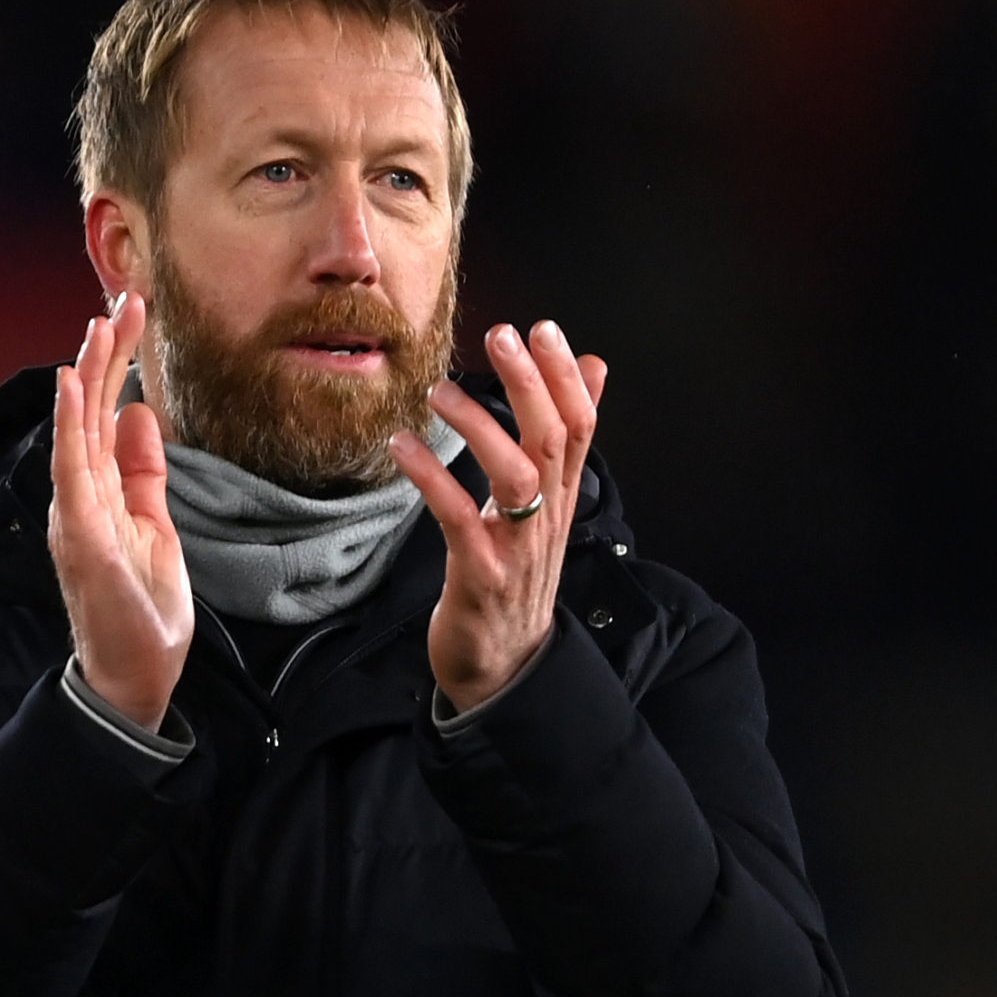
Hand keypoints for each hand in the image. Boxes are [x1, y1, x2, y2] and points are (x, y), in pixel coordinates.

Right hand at [48, 293, 192, 729]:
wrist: (136, 674)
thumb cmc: (141, 607)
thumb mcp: (154, 524)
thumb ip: (143, 471)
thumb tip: (141, 413)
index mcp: (99, 491)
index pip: (104, 412)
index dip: (117, 362)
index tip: (135, 314)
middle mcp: (80, 495)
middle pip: (88, 410)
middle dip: (106, 352)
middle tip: (125, 298)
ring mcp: (77, 513)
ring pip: (77, 428)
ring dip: (87, 373)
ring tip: (100, 323)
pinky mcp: (82, 535)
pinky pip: (71, 470)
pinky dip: (69, 424)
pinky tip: (71, 383)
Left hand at [388, 320, 608, 711]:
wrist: (504, 666)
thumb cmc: (516, 579)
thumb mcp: (549, 507)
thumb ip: (565, 440)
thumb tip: (595, 368)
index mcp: (562, 498)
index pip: (580, 427)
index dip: (566, 376)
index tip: (543, 329)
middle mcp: (548, 518)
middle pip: (552, 439)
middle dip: (531, 382)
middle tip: (502, 336)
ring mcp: (517, 548)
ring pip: (515, 473)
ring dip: (480, 425)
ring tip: (440, 391)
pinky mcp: (479, 574)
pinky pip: (457, 516)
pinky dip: (430, 476)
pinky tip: (401, 446)